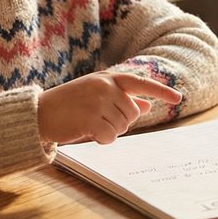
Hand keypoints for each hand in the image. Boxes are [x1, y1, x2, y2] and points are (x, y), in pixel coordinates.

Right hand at [38, 71, 181, 145]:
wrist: (39, 112)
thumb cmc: (69, 104)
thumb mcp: (96, 94)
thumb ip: (121, 98)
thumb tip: (146, 105)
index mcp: (108, 78)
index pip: (140, 83)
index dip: (161, 91)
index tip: (178, 98)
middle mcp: (106, 87)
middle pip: (133, 113)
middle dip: (120, 121)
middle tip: (97, 118)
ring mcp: (99, 102)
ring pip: (123, 127)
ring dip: (109, 131)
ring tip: (88, 123)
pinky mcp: (91, 119)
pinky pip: (111, 137)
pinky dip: (102, 140)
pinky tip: (86, 132)